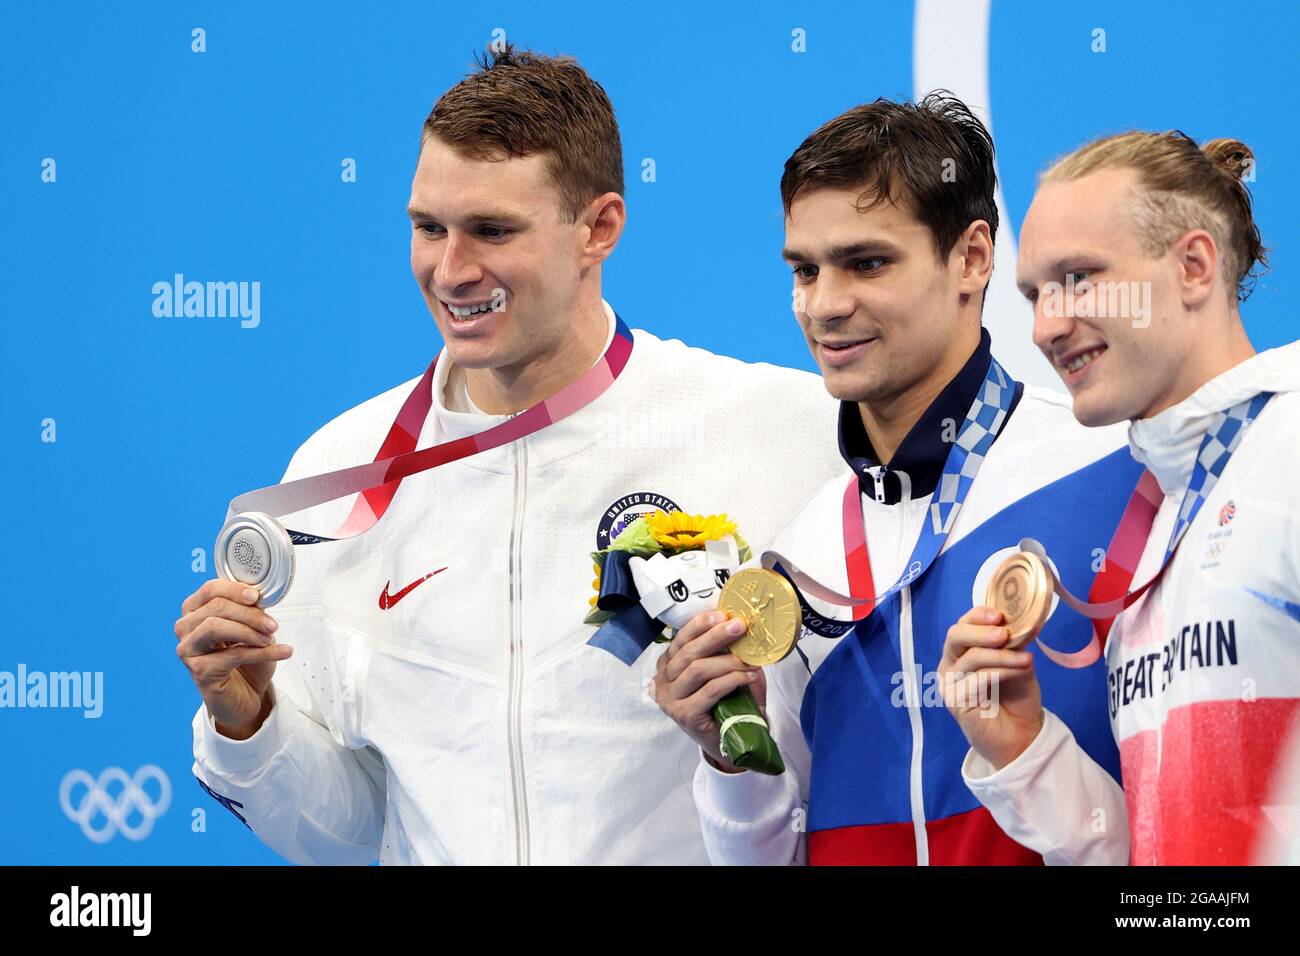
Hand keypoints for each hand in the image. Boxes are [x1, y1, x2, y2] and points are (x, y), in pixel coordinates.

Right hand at [175, 580, 291, 738]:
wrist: (246, 694)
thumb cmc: (247, 659)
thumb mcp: (252, 628)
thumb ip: (251, 611)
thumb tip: (260, 598)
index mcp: (196, 611)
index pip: (210, 590)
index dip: (235, 589)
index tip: (256, 597)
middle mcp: (186, 628)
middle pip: (216, 608)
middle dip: (249, 614)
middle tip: (272, 625)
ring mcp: (188, 650)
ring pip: (215, 627)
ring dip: (249, 631)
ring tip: (270, 638)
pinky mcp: (199, 671)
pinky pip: (232, 655)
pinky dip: (262, 652)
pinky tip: (283, 652)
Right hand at [653, 610, 762, 772]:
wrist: (731, 738)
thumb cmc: (726, 700)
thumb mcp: (721, 669)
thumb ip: (721, 649)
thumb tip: (735, 622)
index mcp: (668, 664)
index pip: (680, 638)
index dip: (700, 624)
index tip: (722, 614)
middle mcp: (663, 681)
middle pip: (688, 652)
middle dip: (716, 637)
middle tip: (740, 627)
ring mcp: (671, 700)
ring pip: (698, 670)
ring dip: (728, 661)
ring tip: (750, 659)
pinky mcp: (684, 715)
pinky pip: (710, 690)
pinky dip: (732, 680)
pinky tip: (749, 676)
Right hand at [937, 606, 1042, 770]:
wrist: (1021, 735)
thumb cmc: (1016, 697)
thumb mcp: (1017, 662)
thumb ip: (1012, 644)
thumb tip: (1020, 622)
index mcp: (961, 651)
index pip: (962, 625)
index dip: (977, 616)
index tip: (1000, 615)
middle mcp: (950, 664)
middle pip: (955, 637)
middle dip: (981, 632)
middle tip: (1004, 633)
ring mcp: (949, 683)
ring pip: (970, 658)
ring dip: (1001, 656)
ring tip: (1027, 659)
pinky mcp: (955, 701)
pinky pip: (976, 680)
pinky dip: (1000, 672)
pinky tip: (1020, 671)